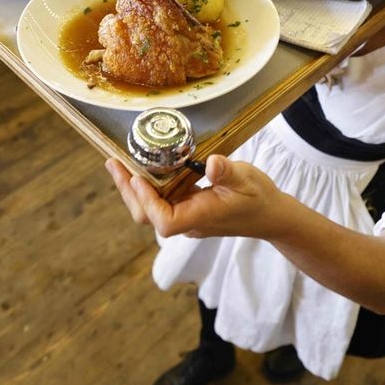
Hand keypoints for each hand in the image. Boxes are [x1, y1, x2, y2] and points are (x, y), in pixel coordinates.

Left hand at [105, 155, 282, 239]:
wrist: (270, 216)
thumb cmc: (260, 198)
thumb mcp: (248, 178)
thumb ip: (228, 171)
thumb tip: (210, 163)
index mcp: (201, 217)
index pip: (165, 221)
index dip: (148, 203)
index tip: (138, 178)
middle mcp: (189, 221)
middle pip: (148, 216)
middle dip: (128, 192)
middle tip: (114, 163)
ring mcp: (186, 217)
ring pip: (151, 210)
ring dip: (133, 189)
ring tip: (118, 164)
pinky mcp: (187, 209)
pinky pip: (160, 202)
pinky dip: (146, 187)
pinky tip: (140, 169)